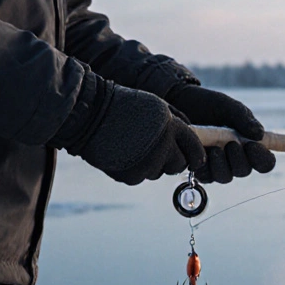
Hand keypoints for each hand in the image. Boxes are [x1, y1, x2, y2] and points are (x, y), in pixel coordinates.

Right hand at [58, 79, 206, 184]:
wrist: (89, 115)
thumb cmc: (123, 107)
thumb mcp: (155, 106)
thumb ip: (178, 123)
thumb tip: (195, 143)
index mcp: (171, 125)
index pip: (195, 150)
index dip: (195, 157)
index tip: (192, 160)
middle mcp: (163, 145)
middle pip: (179, 165)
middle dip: (171, 160)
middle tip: (155, 149)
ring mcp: (147, 162)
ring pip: (158, 172)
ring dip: (150, 164)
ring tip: (132, 146)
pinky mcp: (131, 176)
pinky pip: (140, 178)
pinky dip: (133, 170)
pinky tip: (122, 154)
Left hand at [165, 85, 275, 182]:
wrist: (180, 102)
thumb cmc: (207, 104)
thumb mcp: (228, 107)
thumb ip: (243, 118)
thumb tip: (259, 134)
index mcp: (248, 144)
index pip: (264, 162)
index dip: (262, 159)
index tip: (253, 145)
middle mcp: (234, 158)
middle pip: (244, 171)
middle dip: (239, 160)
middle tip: (231, 144)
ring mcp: (216, 164)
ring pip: (225, 177)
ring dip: (222, 165)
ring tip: (215, 149)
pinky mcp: (199, 168)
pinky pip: (206, 177)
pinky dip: (205, 166)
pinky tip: (201, 151)